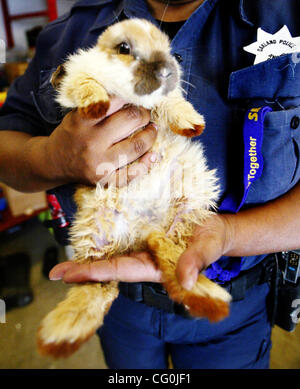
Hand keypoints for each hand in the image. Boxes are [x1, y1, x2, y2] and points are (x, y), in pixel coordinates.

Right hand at [46, 96, 157, 185]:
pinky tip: (152, 155)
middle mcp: (91, 142)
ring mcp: (99, 163)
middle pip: (131, 120)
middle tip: (146, 114)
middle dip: (144, 114)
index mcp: (83, 120)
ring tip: (152, 129)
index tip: (137, 97)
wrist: (53, 163)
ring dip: (151, 135)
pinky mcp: (104, 180)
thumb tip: (132, 95)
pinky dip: (146, 164)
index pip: (116, 101)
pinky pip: (132, 174)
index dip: (131, 96)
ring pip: (136, 146)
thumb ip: (100, 105)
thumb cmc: (72, 134)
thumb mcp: (77, 114)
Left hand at [49, 214, 233, 286]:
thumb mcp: (206, 248)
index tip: (68, 275)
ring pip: (114, 250)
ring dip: (92, 252)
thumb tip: (183, 281)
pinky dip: (107, 234)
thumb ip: (195, 262)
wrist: (216, 228)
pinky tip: (93, 231)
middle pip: (110, 264)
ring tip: (67, 252)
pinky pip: (123, 234)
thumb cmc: (212, 240)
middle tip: (56, 271)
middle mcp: (144, 257)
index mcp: (154, 266)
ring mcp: (144, 244)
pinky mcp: (147, 231)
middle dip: (84, 269)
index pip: (119, 270)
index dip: (94, 273)